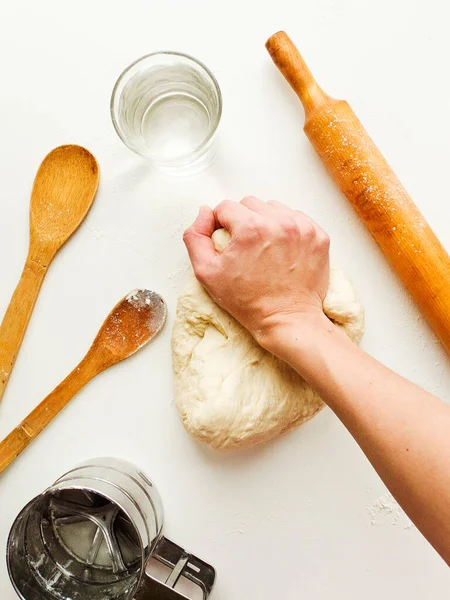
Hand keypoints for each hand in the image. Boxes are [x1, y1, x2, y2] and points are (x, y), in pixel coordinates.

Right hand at [183, 197, 330, 346]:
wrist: (287, 320)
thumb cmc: (247, 301)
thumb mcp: (206, 273)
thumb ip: (195, 237)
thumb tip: (205, 212)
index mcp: (251, 228)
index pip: (226, 207)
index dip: (220, 224)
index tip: (227, 244)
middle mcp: (279, 222)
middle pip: (250, 203)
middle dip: (243, 221)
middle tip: (245, 248)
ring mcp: (303, 228)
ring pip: (274, 208)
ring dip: (266, 222)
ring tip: (265, 248)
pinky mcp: (319, 236)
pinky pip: (296, 218)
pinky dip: (287, 229)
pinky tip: (282, 250)